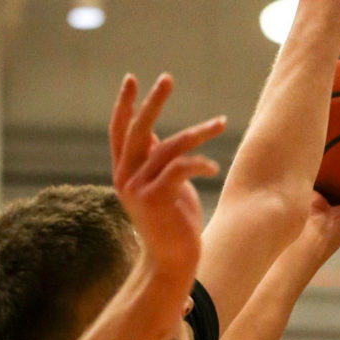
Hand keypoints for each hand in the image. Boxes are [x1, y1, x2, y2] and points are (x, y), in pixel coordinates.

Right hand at [108, 73, 223, 276]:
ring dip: (199, 132)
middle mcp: (125, 177)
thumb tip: (160, 138)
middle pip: (138, 130)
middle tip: (167, 78)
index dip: (125, 105)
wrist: (172, 262)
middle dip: (153, 101)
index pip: (119, 131)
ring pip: (169, 146)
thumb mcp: (162, 187)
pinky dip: (200, 163)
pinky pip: (180, 167)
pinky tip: (213, 167)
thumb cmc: (172, 224)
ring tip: (220, 123)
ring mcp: (138, 189)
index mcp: (124, 172)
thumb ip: (156, 163)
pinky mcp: (155, 199)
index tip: (132, 79)